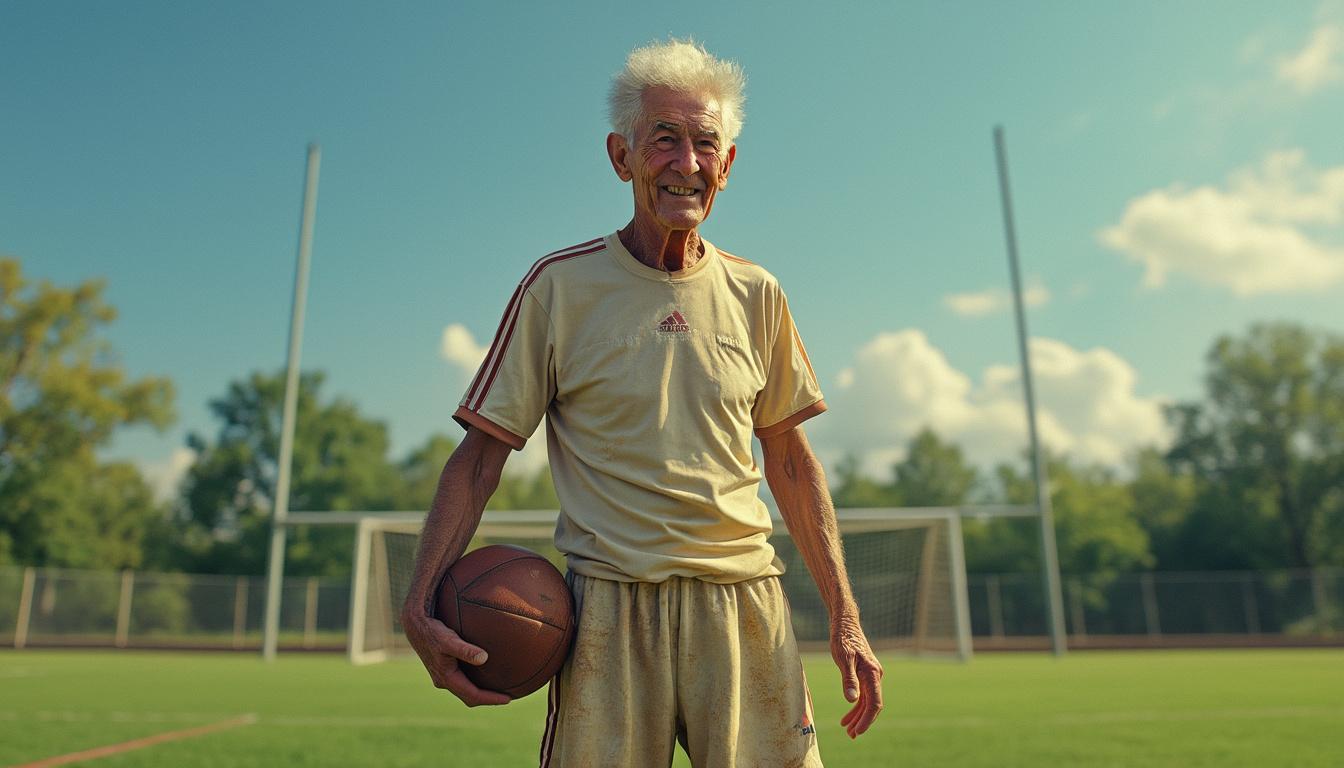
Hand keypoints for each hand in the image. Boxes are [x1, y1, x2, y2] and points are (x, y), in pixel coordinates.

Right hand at [402, 609, 510, 706]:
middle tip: (507, 697)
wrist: (415, 625)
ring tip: (498, 689)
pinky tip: (485, 672)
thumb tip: (484, 657)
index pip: (472, 695)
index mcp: (446, 678)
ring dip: (481, 692)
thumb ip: (465, 649)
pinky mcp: (443, 668)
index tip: (508, 699)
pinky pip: (462, 680)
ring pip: (465, 689)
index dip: (491, 699)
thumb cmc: (433, 631)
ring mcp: (442, 676)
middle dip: (487, 699)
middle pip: (469, 697)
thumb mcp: (448, 640)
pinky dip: (475, 681)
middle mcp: (443, 681)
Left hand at [830, 614, 882, 737]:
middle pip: (872, 705)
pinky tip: (848, 714)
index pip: (874, 703)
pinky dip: (857, 705)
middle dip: (863, 721)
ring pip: (868, 700)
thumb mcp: (843, 658)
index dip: (867, 719)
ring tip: (848, 729)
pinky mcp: (865, 672)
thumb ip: (848, 679)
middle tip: (851, 735)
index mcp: (872, 673)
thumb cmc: (843, 638)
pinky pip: (864, 693)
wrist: (845, 622)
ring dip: (859, 715)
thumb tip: (852, 700)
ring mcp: (871, 674)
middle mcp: (875, 675)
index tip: (857, 731)